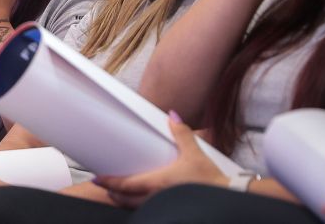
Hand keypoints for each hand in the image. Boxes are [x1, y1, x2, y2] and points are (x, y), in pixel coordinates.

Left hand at [94, 113, 226, 208]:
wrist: (228, 196)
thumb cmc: (210, 178)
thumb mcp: (194, 153)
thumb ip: (181, 133)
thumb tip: (172, 116)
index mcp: (157, 182)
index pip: (125, 184)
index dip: (108, 182)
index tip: (96, 178)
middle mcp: (156, 197)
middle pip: (124, 199)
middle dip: (112, 192)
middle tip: (104, 184)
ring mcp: (162, 205)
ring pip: (134, 207)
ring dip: (123, 200)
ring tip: (117, 192)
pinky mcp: (170, 209)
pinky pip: (147, 209)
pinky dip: (137, 205)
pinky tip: (139, 200)